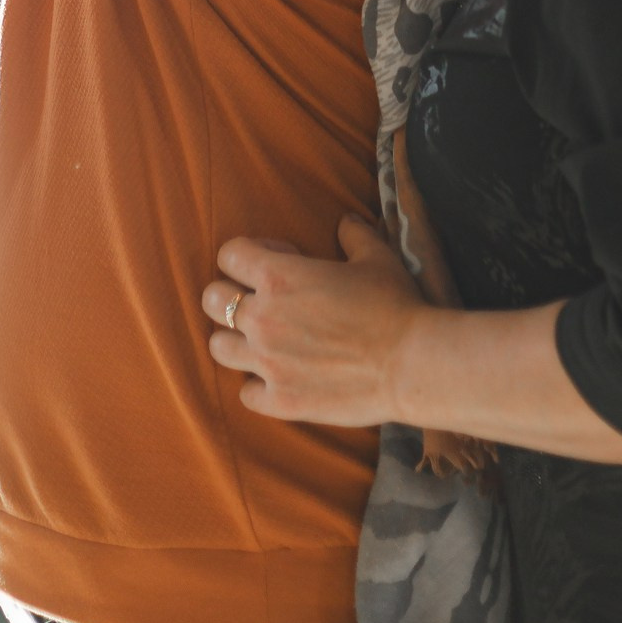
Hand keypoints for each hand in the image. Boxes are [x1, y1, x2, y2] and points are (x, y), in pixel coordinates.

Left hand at [203, 217, 424, 426]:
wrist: (410, 364)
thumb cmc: (394, 305)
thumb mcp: (376, 257)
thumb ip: (353, 235)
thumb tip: (345, 222)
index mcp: (279, 276)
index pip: (229, 254)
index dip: (250, 252)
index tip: (277, 258)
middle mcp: (263, 318)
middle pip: (211, 300)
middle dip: (230, 294)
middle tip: (261, 300)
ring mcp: (267, 363)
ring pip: (218, 347)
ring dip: (236, 340)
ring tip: (264, 341)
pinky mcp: (280, 400)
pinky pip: (245, 393)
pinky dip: (258, 386)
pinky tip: (280, 378)